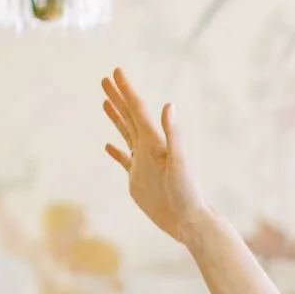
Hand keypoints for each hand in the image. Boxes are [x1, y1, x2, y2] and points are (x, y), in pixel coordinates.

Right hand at [101, 68, 210, 244]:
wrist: (189, 221)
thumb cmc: (188, 193)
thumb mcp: (180, 162)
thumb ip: (173, 134)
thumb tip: (168, 105)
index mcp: (156, 141)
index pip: (138, 110)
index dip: (127, 91)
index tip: (116, 72)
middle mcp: (148, 148)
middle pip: (129, 117)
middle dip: (118, 98)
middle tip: (105, 79)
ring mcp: (142, 163)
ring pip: (125, 133)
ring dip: (116, 117)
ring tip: (105, 101)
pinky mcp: (138, 179)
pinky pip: (124, 160)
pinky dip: (115, 151)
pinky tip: (108, 145)